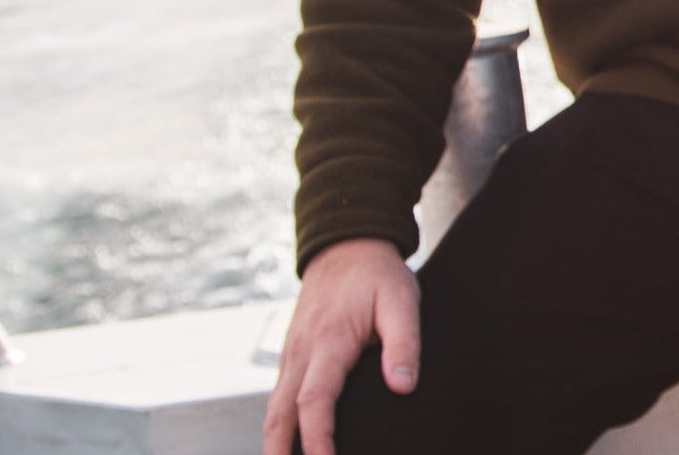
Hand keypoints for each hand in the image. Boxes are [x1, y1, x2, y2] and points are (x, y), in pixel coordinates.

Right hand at [262, 238, 419, 454]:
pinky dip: (279, 428)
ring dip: (274, 445)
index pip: (315, 402)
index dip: (318, 440)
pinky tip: (288, 449)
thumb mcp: (402, 300)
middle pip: (280, 416)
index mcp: (328, 342)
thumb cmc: (378, 275)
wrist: (345, 245)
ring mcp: (291, 355)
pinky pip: (280, 400)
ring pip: (274, 410)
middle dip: (279, 454)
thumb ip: (404, 345)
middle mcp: (301, 353)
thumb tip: (402, 387)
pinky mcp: (293, 357)